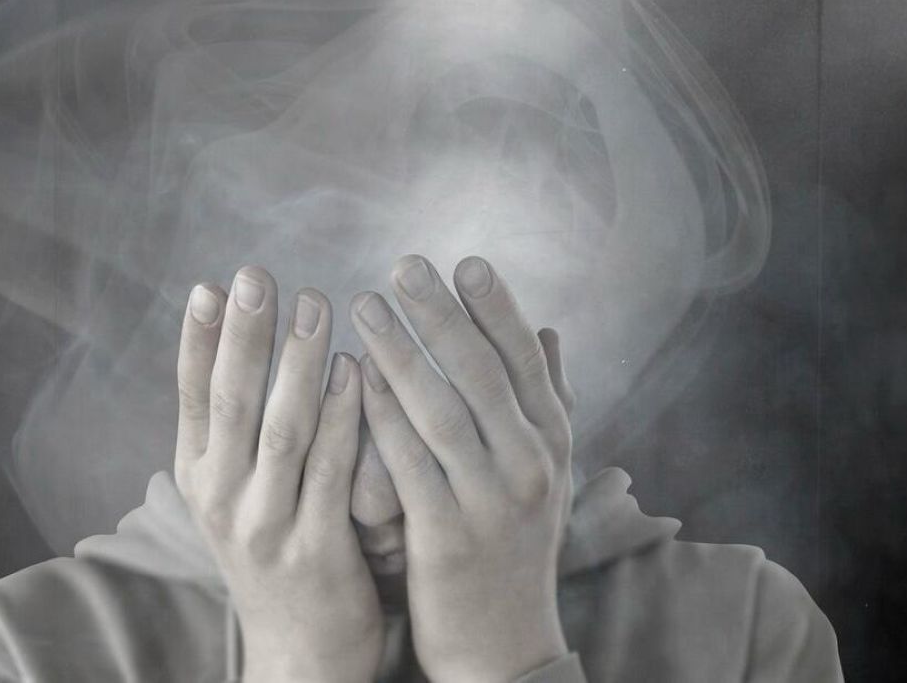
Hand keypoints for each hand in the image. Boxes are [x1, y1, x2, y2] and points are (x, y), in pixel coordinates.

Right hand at [174, 266, 383, 682]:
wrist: (302, 655)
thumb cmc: (277, 553)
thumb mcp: (236, 494)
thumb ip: (237, 430)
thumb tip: (238, 339)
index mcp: (199, 477)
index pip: (191, 396)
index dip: (198, 339)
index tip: (210, 284)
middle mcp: (221, 499)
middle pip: (231, 401)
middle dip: (244, 335)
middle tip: (257, 275)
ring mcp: (266, 526)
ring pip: (281, 429)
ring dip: (296, 362)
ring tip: (314, 303)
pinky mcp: (316, 549)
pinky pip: (331, 471)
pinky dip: (341, 417)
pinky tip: (355, 370)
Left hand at [351, 255, 575, 682]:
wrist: (503, 645)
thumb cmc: (517, 545)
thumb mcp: (547, 472)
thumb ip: (548, 399)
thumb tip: (549, 328)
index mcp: (553, 442)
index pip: (526, 361)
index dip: (495, 309)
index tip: (465, 262)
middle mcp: (530, 465)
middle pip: (482, 374)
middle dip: (441, 315)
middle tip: (404, 265)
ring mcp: (490, 502)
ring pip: (441, 411)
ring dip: (400, 352)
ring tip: (364, 305)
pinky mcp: (446, 536)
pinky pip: (407, 463)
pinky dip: (380, 415)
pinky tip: (353, 377)